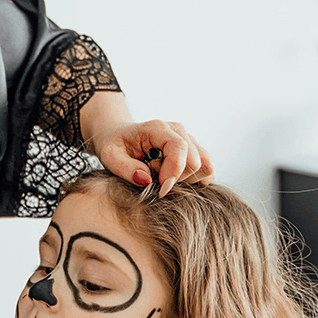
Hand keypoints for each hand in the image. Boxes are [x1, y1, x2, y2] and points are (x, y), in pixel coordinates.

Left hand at [89, 119, 214, 195]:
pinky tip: (174, 178)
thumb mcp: (109, 156)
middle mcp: (178, 131)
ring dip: (187, 179)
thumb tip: (146, 180)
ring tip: (164, 175)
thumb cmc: (114, 145)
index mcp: (158, 128)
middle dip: (177, 178)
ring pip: (206, 166)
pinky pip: (208, 170)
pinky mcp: (194, 151)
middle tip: (155, 178)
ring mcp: (189, 140)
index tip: (161, 189)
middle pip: (195, 161)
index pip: (179, 148)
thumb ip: (125, 168)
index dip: (174, 172)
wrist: (119, 137)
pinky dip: (195, 180)